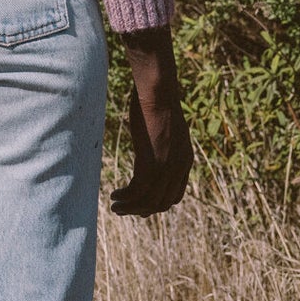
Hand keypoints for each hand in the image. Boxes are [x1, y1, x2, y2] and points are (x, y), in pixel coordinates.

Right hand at [109, 24, 192, 217]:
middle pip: (162, 203)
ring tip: (115, 207)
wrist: (158, 90)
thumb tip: (151, 142)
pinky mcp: (152, 162)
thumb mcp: (165, 127)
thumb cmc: (156, 100)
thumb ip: (162, 142)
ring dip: (130, 208)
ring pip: (149, 200)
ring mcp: (167, 166)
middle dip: (141, 210)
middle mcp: (179, 167)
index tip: (139, 205)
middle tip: (124, 209)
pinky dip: (125, 198)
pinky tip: (114, 196)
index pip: (175, 195)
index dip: (156, 204)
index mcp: (185, 159)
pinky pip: (137, 191)